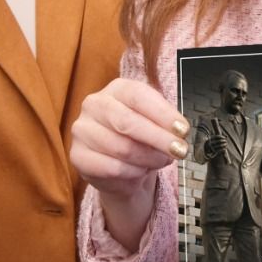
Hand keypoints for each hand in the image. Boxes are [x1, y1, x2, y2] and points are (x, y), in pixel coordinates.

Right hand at [69, 78, 189, 246]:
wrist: (118, 167)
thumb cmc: (139, 138)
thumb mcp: (155, 122)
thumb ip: (165, 122)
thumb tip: (178, 131)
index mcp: (116, 89)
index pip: (138, 96)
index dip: (163, 114)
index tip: (182, 130)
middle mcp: (94, 104)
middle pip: (127, 122)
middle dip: (158, 139)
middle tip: (179, 150)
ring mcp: (82, 130)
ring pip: (122, 148)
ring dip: (149, 159)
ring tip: (162, 161)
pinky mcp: (78, 156)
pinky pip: (112, 168)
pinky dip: (133, 173)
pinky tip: (141, 171)